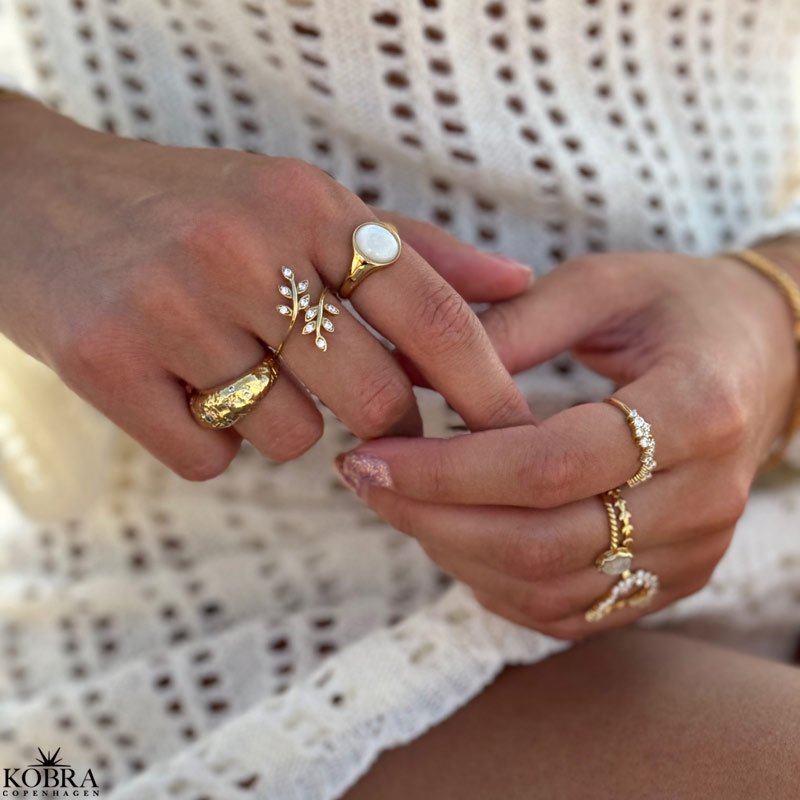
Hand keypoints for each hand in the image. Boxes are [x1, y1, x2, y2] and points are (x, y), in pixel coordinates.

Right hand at [0, 95, 533, 479]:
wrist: (31, 197)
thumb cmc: (192, 208)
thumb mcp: (300, 203)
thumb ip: (411, 250)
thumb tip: (515, 285)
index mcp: (307, 204)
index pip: (431, 311)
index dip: (485, 383)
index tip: (512, 433)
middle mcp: (244, 249)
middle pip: (374, 396)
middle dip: (379, 418)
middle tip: (347, 398)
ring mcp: (170, 306)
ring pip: (290, 437)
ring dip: (277, 421)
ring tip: (231, 366)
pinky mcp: (106, 362)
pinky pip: (209, 457)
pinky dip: (207, 440)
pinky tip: (178, 386)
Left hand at [335, 250, 798, 638]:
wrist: (766, 357)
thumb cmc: (679, 306)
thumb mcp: (599, 285)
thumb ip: (510, 324)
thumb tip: (408, 367)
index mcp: (694, 408)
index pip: (552, 465)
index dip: (450, 469)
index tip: (371, 454)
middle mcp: (704, 495)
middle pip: (543, 542)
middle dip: (433, 518)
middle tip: (363, 480)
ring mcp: (695, 549)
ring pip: (551, 588)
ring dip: (456, 555)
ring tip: (399, 503)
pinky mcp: (675, 577)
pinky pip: (573, 611)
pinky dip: (499, 586)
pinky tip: (454, 541)